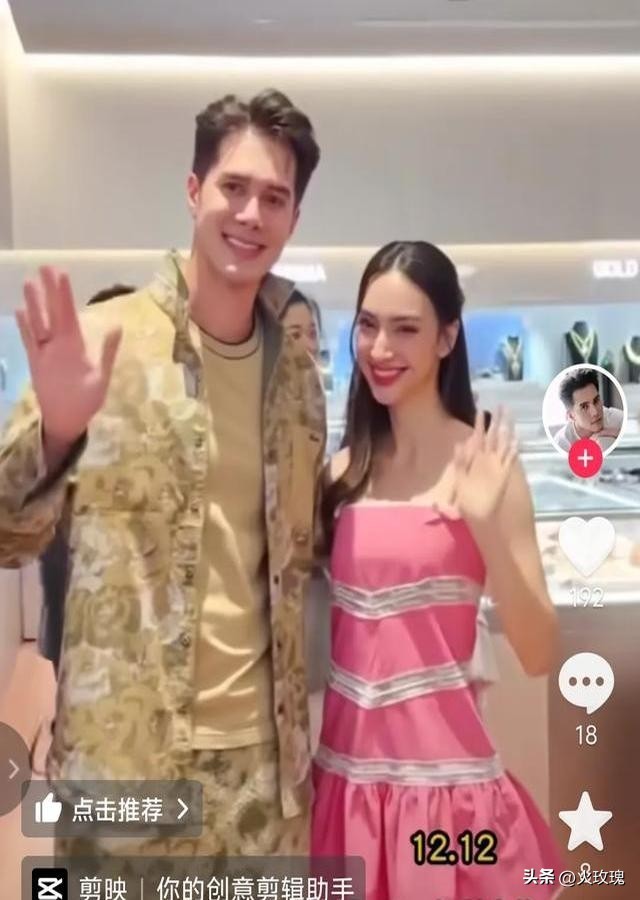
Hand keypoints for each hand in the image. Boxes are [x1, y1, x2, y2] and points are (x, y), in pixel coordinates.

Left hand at [16, 267, 121, 451]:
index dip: (63, 293)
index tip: (62, 273)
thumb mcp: (102, 379)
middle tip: (44, 267)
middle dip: (48, 291)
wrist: (61, 422)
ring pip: (35, 324)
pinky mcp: (34, 362)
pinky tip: (20, 311)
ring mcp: (41, 354)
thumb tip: (117, 326)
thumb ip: (107, 352)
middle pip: (50, 314)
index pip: (67, 314)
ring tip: (28, 282)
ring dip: (33, 303)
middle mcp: (53, 347)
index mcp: (72, 349)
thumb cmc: (85, 402)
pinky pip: (27, 340)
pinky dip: (24, 325)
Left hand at [437, 407, 517, 524]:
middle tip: (502, 405)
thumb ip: (460, 461)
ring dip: (507, 431)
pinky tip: (517, 440)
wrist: (475, 514)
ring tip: (511, 417)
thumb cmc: (464, 497)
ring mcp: (496, 466)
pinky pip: (510, 460)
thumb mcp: (459, 477)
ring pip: (503, 444)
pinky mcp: (504, 475)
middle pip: (493, 436)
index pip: (478, 436)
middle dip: (497, 420)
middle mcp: (487, 459)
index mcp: (475, 458)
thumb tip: (460, 443)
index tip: (481, 409)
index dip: (480, 424)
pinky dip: (513, 450)